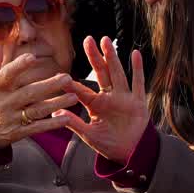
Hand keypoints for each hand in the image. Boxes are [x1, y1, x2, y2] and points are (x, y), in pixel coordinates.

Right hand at [0, 43, 78, 148]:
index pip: (7, 74)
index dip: (19, 66)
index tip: (33, 58)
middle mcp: (3, 102)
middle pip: (29, 93)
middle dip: (49, 85)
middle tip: (68, 78)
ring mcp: (10, 119)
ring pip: (36, 110)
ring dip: (56, 104)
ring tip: (74, 97)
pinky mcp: (16, 133)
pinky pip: (36, 128)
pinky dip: (51, 124)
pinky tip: (66, 118)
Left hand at [57, 36, 148, 163]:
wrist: (131, 153)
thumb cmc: (109, 145)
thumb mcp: (89, 135)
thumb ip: (74, 124)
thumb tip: (55, 113)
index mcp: (96, 106)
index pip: (82, 92)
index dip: (72, 85)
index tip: (62, 75)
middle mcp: (109, 97)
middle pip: (101, 73)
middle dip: (94, 56)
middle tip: (87, 39)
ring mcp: (124, 98)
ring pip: (117, 73)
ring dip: (112, 57)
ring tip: (106, 41)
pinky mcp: (138, 102)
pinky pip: (138, 83)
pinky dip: (138, 68)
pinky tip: (135, 53)